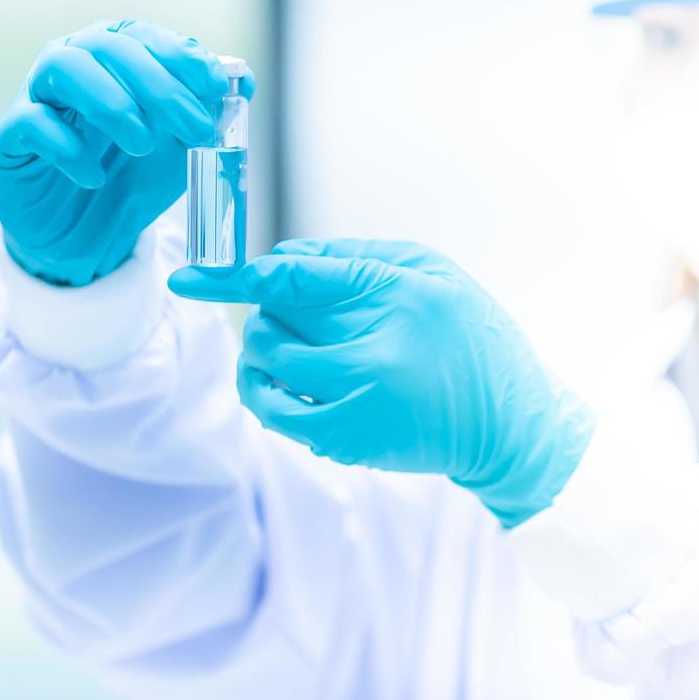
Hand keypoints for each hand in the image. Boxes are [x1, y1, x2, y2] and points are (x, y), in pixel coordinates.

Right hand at [0, 19, 253, 286]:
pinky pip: (30, 123)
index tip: (215, 85)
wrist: (83, 234)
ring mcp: (35, 96)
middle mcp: (70, 62)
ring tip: (142, 144)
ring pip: (62, 67)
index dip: (181, 55)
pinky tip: (93, 176)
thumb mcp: (179, 146)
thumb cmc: (130, 176)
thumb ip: (208, 111)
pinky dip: (67, 148)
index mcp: (112, 54)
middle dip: (158, 85)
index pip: (145, 36)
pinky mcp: (9, 139)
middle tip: (194, 127)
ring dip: (110, 101)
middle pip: (108, 46)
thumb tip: (244, 80)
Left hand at [169, 239, 594, 526]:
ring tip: (286, 346)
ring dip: (262, 352)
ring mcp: (353, 406)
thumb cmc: (469, 337)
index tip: (188, 275)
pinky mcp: (344, 442)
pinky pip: (275, 411)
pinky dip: (268, 390)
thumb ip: (352, 258)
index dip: (234, 275)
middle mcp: (371, 356)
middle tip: (295, 314)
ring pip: (264, 369)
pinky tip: (289, 380)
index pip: (295, 278)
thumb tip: (282, 257)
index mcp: (396, 299)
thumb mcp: (429, 273)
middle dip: (267, 313)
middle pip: (270, 325)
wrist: (511, 426)